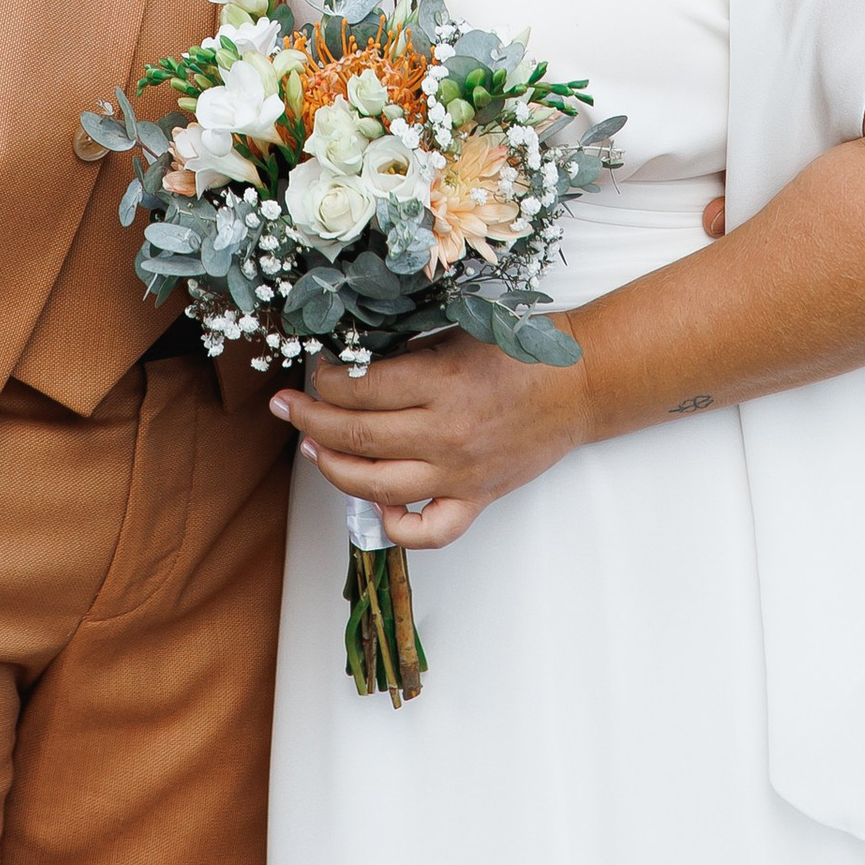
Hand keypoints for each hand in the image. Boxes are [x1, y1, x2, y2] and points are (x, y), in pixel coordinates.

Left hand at [271, 333, 591, 548]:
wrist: (577, 384)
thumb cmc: (516, 351)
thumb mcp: (455, 333)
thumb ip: (405, 352)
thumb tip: (347, 361)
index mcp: (440, 382)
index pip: (358, 388)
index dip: (323, 379)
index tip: (311, 369)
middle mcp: (445, 433)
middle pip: (356, 436)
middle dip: (310, 419)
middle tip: (286, 407)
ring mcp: (459, 473)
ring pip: (374, 486)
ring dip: (332, 467)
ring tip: (313, 447)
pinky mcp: (475, 498)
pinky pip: (427, 530)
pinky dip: (395, 524)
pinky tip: (376, 504)